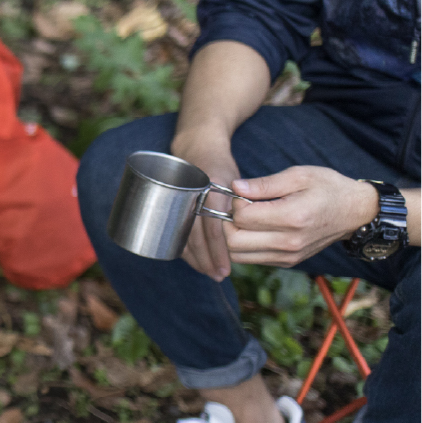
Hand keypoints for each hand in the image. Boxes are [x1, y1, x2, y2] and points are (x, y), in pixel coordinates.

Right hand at [171, 131, 240, 280]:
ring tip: (209, 272)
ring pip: (184, 237)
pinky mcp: (174, 206)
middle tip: (218, 275)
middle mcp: (192, 196)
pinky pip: (178, 232)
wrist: (194, 147)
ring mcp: (180, 202)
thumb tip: (248, 225)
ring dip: (195, 258)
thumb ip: (245, 197)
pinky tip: (195, 260)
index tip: (225, 267)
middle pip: (195, 236)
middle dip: (206, 259)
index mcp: (209, 189)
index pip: (212, 227)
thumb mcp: (234, 176)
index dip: (217, 249)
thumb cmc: (219, 164)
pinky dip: (185, 248)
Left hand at [226, 166, 378, 266]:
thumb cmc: (328, 188)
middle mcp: (289, 242)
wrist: (355, 212)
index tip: (244, 194)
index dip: (235, 203)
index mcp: (292, 217)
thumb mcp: (299, 175)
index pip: (242, 218)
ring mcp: (288, 256)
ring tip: (245, 219)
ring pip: (238, 255)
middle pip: (234, 242)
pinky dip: (244, 246)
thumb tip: (234, 188)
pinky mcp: (287, 262)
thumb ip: (264, 184)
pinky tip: (254, 229)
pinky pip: (251, 259)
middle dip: (227, 223)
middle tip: (239, 208)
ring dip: (233, 237)